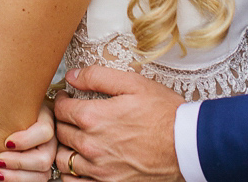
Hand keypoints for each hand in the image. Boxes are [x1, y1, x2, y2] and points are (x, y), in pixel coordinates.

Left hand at [0, 103, 57, 181]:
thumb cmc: (5, 114)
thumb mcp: (9, 105)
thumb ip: (9, 101)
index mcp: (46, 119)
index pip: (45, 131)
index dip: (26, 140)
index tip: (6, 142)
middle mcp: (51, 140)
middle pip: (44, 158)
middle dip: (17, 163)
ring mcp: (47, 157)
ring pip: (42, 176)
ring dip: (16, 177)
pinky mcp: (40, 172)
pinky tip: (2, 177)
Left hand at [53, 67, 183, 181]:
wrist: (187, 144)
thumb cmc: (164, 113)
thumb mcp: (133, 84)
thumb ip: (97, 77)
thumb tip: (72, 76)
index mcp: (94, 118)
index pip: (60, 110)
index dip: (61, 101)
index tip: (67, 100)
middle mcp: (91, 146)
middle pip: (60, 133)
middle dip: (62, 122)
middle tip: (71, 117)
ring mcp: (99, 169)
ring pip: (63, 160)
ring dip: (65, 148)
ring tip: (75, 139)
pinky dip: (72, 174)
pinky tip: (82, 163)